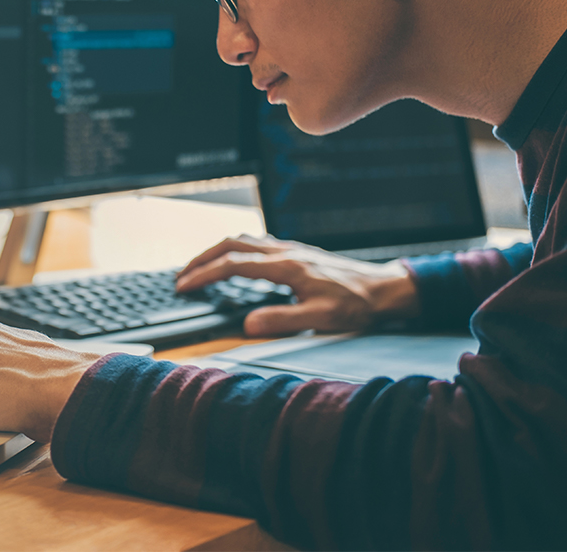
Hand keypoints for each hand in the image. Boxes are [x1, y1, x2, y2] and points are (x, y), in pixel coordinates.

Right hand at [175, 234, 419, 335]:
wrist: (384, 289)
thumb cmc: (357, 305)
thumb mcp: (321, 319)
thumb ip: (282, 321)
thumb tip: (247, 326)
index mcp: (286, 267)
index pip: (233, 265)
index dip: (204, 275)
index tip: (184, 286)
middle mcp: (285, 252)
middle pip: (231, 244)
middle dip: (201, 259)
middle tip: (182, 276)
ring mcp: (290, 249)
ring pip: (243, 240)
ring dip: (216, 251)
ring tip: (200, 267)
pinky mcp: (296, 253)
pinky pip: (256, 243)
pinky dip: (235, 250)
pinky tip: (234, 261)